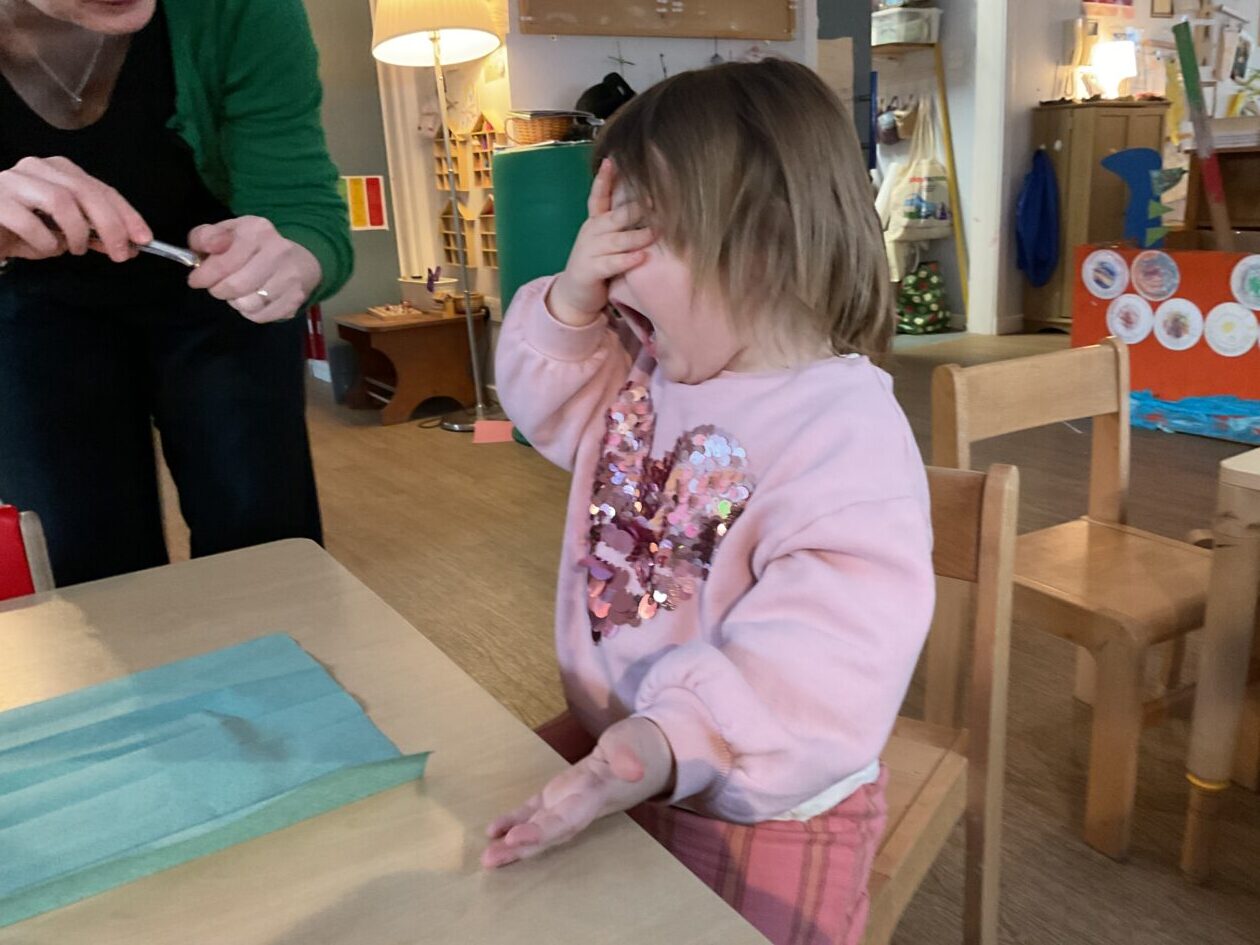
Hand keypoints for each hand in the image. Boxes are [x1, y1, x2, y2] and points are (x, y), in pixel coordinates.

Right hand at [0, 156, 149, 262]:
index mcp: (58, 171)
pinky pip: (29, 221)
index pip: (101, 189)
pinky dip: (45, 241)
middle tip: (119, 253)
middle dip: (110, 225)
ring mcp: (13, 180)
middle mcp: (36, 168)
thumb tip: (128, 245)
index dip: (126, 214)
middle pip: (85, 192)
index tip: (143, 238)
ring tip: (74, 249)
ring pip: (61, 201)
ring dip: (76, 232)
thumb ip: (94, 234)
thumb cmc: (21, 230)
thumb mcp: (64, 233)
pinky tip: (45, 248)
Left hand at [188, 216, 321, 322]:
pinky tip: (253, 300)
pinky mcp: (295, 299)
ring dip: (235, 302)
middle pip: (235, 286)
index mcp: (258, 230)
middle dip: (219, 290)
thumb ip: (206, 237)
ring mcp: (290, 277)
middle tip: (218, 287)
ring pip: (247, 304)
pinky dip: (251, 312)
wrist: (300, 259)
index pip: (223, 262)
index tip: (196, 280)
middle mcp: (278, 251)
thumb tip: (198, 253)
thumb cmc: (255, 245)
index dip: (204, 276)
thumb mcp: (229, 231)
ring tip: (238, 292)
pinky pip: (260, 316)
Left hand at [482, 717, 673, 868]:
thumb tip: (633, 771)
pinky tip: (492, 830)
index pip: (568, 819)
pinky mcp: (557, 794)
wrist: (643, 753)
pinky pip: (533, 810)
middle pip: (549, 832)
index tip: (517, 838)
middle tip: (491, 860)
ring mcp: (567, 802)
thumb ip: (630, 758)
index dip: (543, 831)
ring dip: (512, 843)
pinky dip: (513, 820)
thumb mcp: (635, 745)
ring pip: (538, 827)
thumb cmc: (639, 747)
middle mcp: (579, 807)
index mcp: (595, 796)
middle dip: (521, 847)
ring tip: (488, 858)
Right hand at [547, 158, 654, 327]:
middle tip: (655, 200)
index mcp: (595, 222)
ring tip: (656, 232)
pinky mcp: (591, 270)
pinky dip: (627, 260)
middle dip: (635, 208)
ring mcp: (589, 251)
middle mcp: (591, 233)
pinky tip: (641, 257)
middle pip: (615, 217)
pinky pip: (611, 263)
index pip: (598, 196)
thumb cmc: (598, 263)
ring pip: (616, 240)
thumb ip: (621, 224)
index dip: (603, 179)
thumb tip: (649, 204)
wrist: (574, 294)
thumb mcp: (606, 240)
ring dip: (637, 236)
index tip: (611, 161)